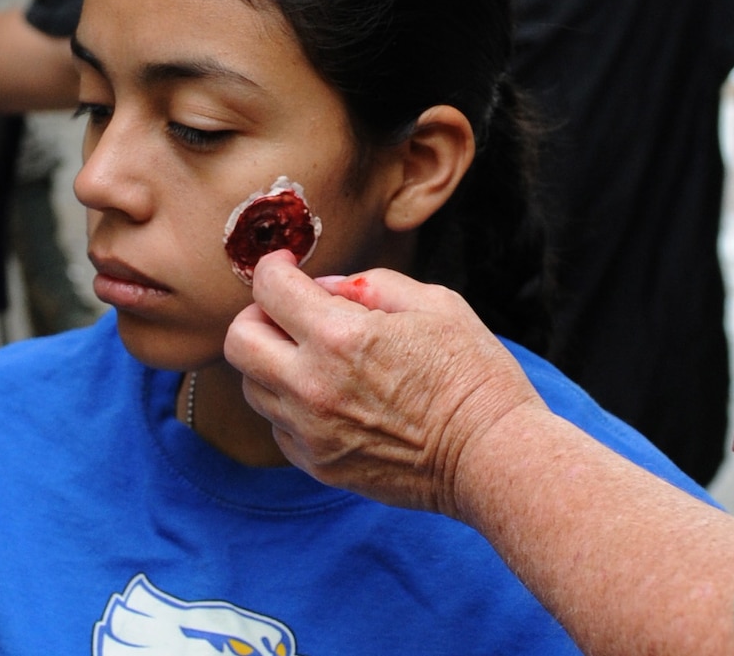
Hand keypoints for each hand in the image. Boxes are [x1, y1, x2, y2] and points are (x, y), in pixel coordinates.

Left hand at [225, 253, 545, 518]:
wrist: (493, 457)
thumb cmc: (473, 374)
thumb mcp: (434, 303)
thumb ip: (370, 286)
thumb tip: (326, 287)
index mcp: (340, 337)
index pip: (268, 288)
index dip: (273, 267)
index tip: (287, 266)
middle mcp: (313, 387)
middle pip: (239, 340)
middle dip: (258, 315)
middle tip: (290, 312)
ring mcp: (312, 433)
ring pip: (252, 386)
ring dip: (273, 362)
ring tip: (317, 357)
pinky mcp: (319, 467)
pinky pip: (278, 426)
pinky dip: (291, 405)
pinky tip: (331, 396)